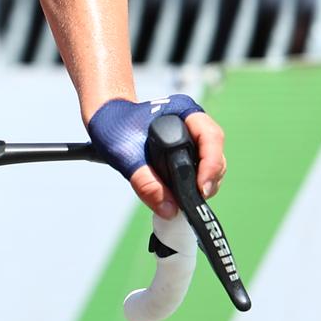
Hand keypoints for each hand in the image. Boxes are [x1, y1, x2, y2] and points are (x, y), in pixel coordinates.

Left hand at [87, 96, 227, 218]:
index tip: (201, 188)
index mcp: (182, 110)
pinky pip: (201, 165)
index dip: (211, 164)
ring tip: (191, 200)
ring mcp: (191, 134)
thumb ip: (145, 183)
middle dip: (210, 177)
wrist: (105, 118)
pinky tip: (187, 194)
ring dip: (206, 181)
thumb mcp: (124, 155)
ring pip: (212, 159)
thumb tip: (169, 210)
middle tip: (197, 199)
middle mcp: (192, 120)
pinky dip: (197, 181)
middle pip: (215, 150)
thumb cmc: (113, 127)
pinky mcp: (186, 147)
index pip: (210, 136)